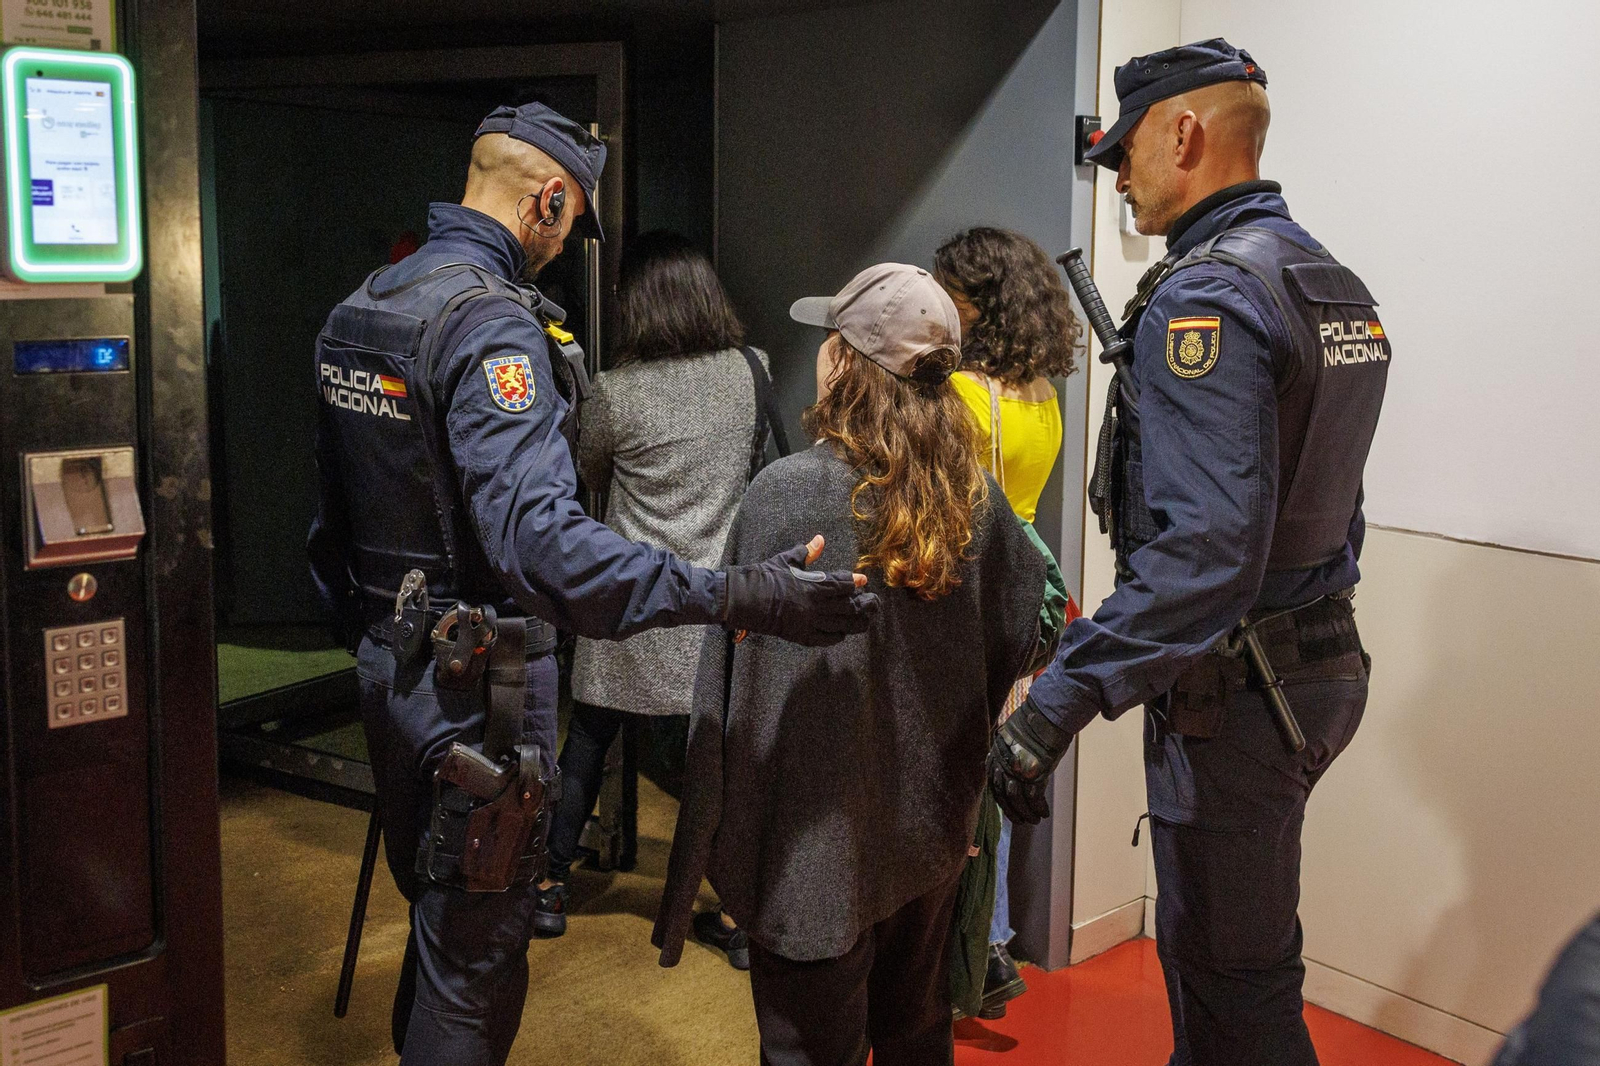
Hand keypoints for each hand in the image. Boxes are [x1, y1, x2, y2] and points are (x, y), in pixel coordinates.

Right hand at [723, 535, 878, 646]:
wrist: (744, 599)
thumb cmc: (764, 577)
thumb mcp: (786, 560)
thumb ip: (807, 552)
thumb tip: (820, 539)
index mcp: (813, 586)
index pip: (842, 584)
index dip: (855, 582)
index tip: (863, 580)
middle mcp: (814, 606)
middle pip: (848, 607)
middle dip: (864, 605)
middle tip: (873, 602)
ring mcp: (808, 623)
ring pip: (841, 625)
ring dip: (856, 622)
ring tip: (866, 620)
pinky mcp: (800, 635)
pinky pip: (825, 639)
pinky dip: (836, 636)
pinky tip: (842, 632)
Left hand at [987, 696, 1073, 824]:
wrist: (1046, 714)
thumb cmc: (1033, 723)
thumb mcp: (1012, 737)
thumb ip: (1008, 754)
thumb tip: (1011, 768)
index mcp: (995, 755)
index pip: (993, 784)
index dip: (1002, 800)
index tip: (1008, 809)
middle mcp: (1003, 764)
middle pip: (1004, 794)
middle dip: (1013, 811)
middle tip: (1022, 821)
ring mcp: (1017, 769)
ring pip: (1018, 799)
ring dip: (1026, 813)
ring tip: (1034, 821)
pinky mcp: (1033, 773)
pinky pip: (1034, 798)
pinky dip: (1039, 808)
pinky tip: (1044, 813)